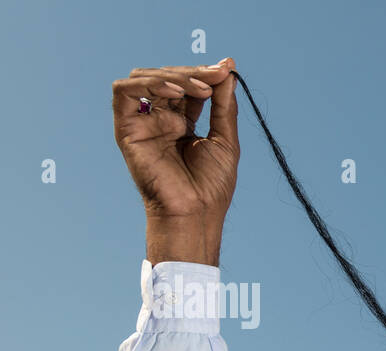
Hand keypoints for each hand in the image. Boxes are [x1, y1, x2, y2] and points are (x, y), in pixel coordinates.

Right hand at [112, 58, 239, 263]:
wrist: (196, 212)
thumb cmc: (212, 186)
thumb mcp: (226, 139)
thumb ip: (224, 105)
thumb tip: (227, 69)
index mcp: (181, 123)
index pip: (187, 86)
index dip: (204, 74)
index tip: (225, 69)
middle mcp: (159, 120)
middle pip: (167, 78)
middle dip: (193, 73)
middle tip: (215, 76)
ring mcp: (142, 123)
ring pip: (145, 79)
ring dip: (174, 76)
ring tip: (200, 88)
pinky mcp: (126, 129)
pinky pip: (124, 92)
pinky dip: (148, 84)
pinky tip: (175, 92)